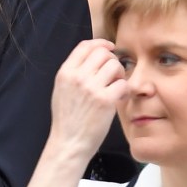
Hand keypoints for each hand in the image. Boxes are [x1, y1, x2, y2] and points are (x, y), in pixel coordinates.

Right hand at [48, 39, 126, 162]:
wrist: (69, 142)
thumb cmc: (67, 119)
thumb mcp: (61, 90)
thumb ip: (74, 73)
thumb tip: (94, 56)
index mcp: (65, 73)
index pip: (85, 46)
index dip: (100, 43)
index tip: (109, 47)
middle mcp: (77, 77)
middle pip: (103, 53)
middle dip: (112, 61)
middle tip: (113, 75)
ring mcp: (91, 88)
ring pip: (115, 65)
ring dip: (119, 75)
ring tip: (115, 87)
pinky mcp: (105, 100)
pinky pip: (123, 84)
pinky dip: (124, 90)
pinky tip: (118, 98)